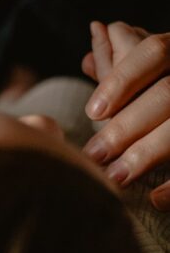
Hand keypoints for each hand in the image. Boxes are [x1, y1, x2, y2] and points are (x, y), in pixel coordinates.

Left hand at [81, 21, 169, 209]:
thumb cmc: (167, 93)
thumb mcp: (157, 69)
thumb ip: (124, 61)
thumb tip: (90, 54)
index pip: (153, 52)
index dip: (121, 80)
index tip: (92, 112)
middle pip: (168, 93)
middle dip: (127, 126)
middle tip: (93, 154)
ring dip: (148, 154)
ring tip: (114, 178)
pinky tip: (156, 199)